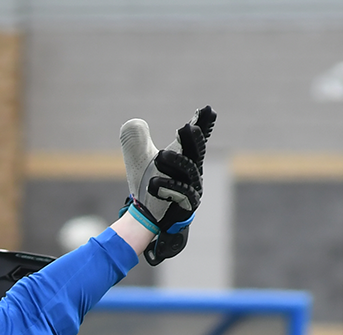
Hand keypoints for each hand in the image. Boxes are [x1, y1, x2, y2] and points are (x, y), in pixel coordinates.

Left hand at [120, 106, 215, 264]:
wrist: (144, 216)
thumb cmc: (147, 184)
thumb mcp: (137, 159)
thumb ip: (135, 140)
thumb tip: (135, 122)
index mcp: (183, 156)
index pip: (193, 139)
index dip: (202, 124)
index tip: (207, 110)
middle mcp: (191, 172)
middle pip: (196, 153)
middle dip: (194, 140)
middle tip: (188, 127)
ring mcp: (191, 189)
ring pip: (188, 173)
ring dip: (176, 162)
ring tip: (159, 156)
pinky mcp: (186, 206)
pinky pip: (182, 194)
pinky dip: (168, 187)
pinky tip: (154, 183)